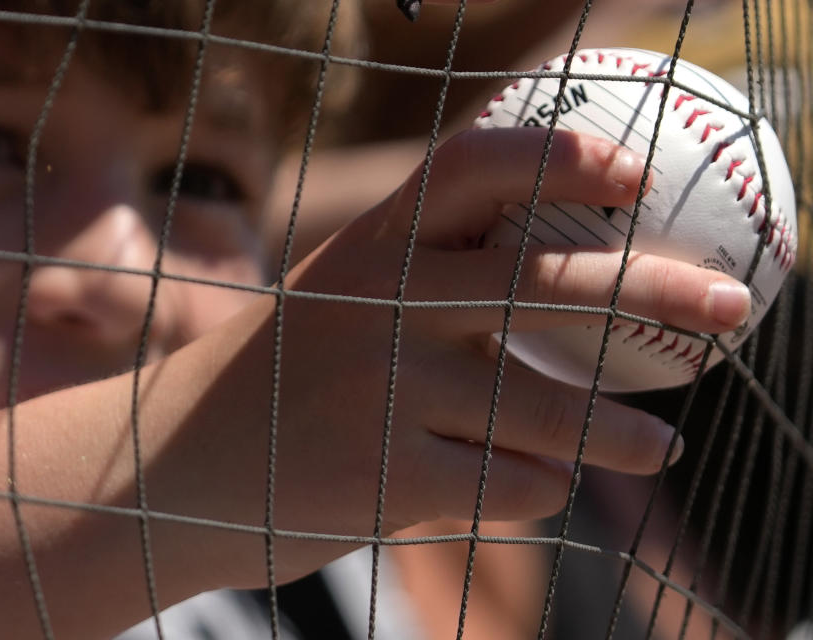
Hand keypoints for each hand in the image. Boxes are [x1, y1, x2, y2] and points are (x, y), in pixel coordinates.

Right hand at [157, 127, 749, 588]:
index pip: (473, 167)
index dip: (562, 157)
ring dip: (619, 431)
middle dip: (654, 290)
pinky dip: (540, 487)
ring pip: (546, 408)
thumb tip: (571, 280)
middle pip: (544, 283)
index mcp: (370, 245)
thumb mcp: (340, 297)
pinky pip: (508, 483)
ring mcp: (380, 393)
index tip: (635, 175)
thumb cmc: (283, 372)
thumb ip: (434, 278)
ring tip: (660, 442)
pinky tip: (540, 485)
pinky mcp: (383, 479)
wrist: (178, 460)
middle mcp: (379, 305)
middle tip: (729, 311)